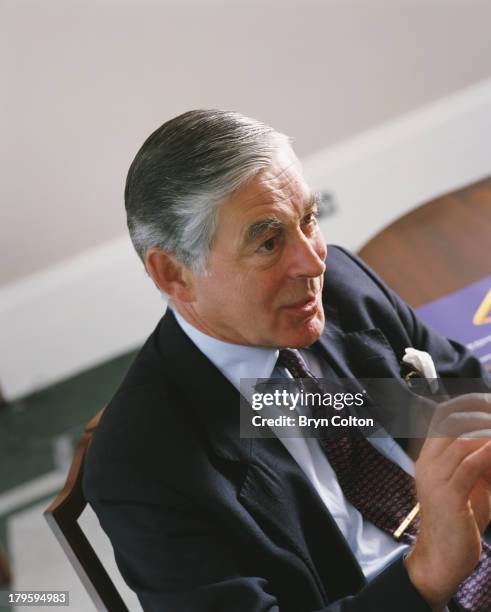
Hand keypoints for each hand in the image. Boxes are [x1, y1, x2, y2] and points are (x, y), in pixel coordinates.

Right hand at [405, 393, 490, 610]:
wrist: (442, 559)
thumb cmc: (460, 521)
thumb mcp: (471, 484)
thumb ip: (481, 461)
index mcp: (430, 456)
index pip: (442, 415)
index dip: (466, 402)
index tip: (489, 400)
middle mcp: (428, 462)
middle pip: (451, 422)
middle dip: (481, 412)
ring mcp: (434, 478)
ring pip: (462, 441)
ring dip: (488, 432)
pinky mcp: (447, 496)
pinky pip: (469, 465)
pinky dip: (487, 452)